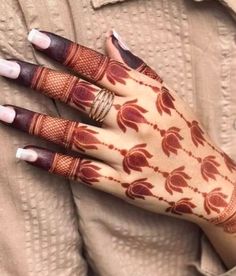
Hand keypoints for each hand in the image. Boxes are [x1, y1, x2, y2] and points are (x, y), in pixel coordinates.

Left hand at [0, 29, 234, 231]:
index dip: (64, 51)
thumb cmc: (186, 137)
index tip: (35, 38)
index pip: (98, 66)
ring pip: (72, 133)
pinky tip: (25, 154)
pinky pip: (79, 171)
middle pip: (79, 95)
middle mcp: (133, 120)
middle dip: (39, 79)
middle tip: (4, 67)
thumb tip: (110, 39)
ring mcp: (124, 154)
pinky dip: (51, 162)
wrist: (207, 184)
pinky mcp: (119, 183)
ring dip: (34, 121)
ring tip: (2, 111)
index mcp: (144, 94)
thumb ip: (137, 68)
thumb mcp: (168, 97)